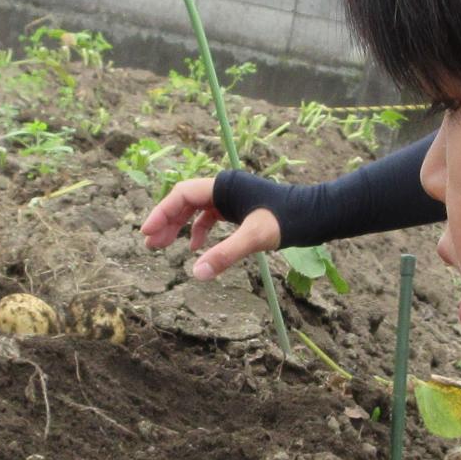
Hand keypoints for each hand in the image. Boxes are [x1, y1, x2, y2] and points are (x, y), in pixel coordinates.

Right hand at [140, 176, 281, 281]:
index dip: (161, 213)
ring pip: (196, 210)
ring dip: (178, 227)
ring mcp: (231, 198)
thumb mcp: (254, 238)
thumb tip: (197, 273)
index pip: (181, 195)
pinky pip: (210, 217)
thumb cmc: (287, 220)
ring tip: (162, 246)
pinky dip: (199, 231)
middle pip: (184, 202)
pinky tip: (193, 249)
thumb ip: (225, 255)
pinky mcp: (239, 208)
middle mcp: (224, 188)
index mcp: (223, 186)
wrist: (313, 214)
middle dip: (166, 222)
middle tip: (149, 245)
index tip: (146, 232)